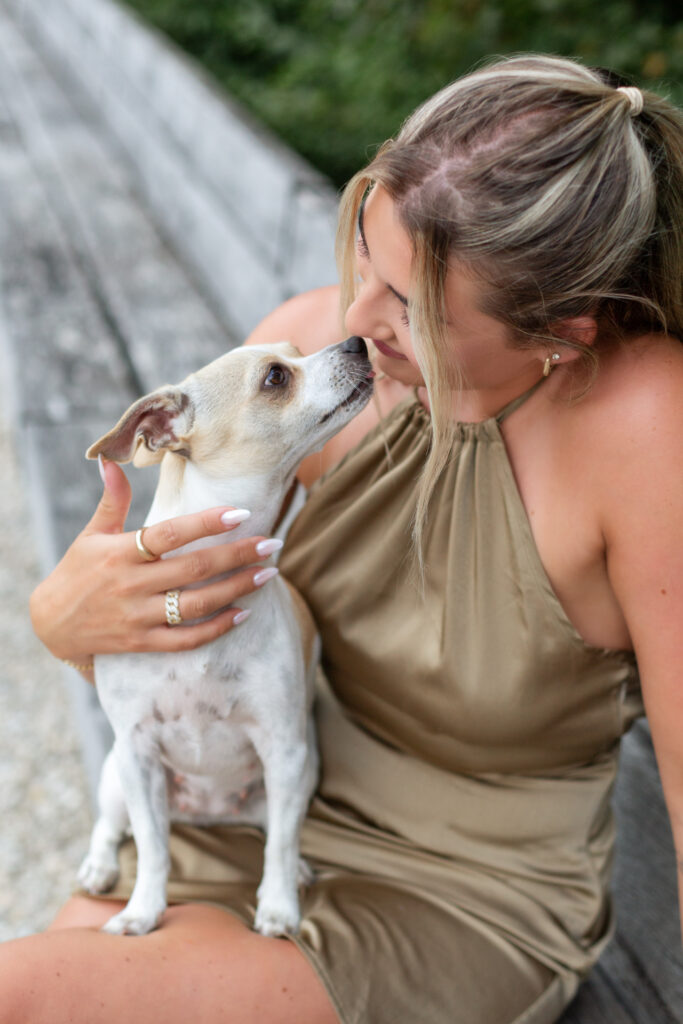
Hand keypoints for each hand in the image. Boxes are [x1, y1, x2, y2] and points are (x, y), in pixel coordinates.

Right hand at [29, 460, 278, 663]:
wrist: (50, 625)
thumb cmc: (77, 572)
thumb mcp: (90, 534)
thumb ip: (111, 500)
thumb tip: (110, 461)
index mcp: (120, 552)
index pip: (169, 534)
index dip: (206, 522)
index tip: (241, 513)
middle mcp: (131, 584)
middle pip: (193, 568)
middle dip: (237, 555)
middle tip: (272, 544)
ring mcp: (138, 616)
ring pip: (196, 604)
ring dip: (237, 589)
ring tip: (267, 574)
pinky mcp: (142, 643)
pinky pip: (186, 640)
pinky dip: (217, 628)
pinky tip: (243, 613)